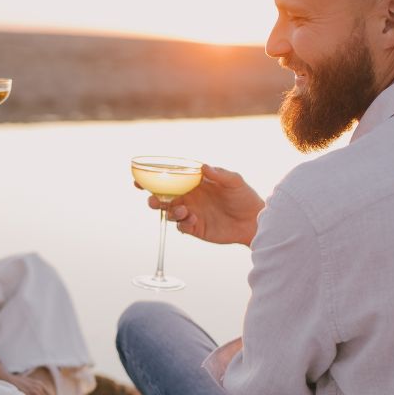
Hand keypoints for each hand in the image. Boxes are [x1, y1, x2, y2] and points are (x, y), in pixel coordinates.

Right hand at [145, 164, 263, 244]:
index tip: (139, 178)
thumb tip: (203, 166)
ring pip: (169, 212)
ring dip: (169, 211)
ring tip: (181, 210)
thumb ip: (219, 174)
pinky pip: (181, 226)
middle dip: (154, 198)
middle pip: (164, 197)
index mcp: (194, 183)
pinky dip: (182, 223)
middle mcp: (189, 197)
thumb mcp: (234, 181)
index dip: (154, 178)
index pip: (170, 179)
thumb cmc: (245, 197)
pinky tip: (191, 219)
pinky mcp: (195, 228)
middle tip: (152, 199)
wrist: (254, 221)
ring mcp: (191, 213)